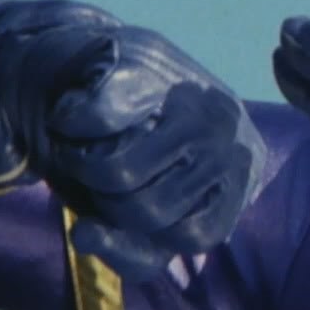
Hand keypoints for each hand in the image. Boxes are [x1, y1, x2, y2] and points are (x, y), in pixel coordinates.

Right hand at [0, 0, 264, 280]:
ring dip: (82, 168)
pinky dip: (69, 124)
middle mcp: (228, 131)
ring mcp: (193, 95)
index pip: (196, 234)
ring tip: (83, 151)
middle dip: (104, 203)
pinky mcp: (147, 64)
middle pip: (149, 210)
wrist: (88, 64)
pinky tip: (73, 117)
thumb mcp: (142, 212)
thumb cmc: (125, 151)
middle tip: (93, 176)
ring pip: (120, 173)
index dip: (141, 239)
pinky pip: (97, 120)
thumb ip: (126, 246)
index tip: (108, 218)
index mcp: (241, 171)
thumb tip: (86, 235)